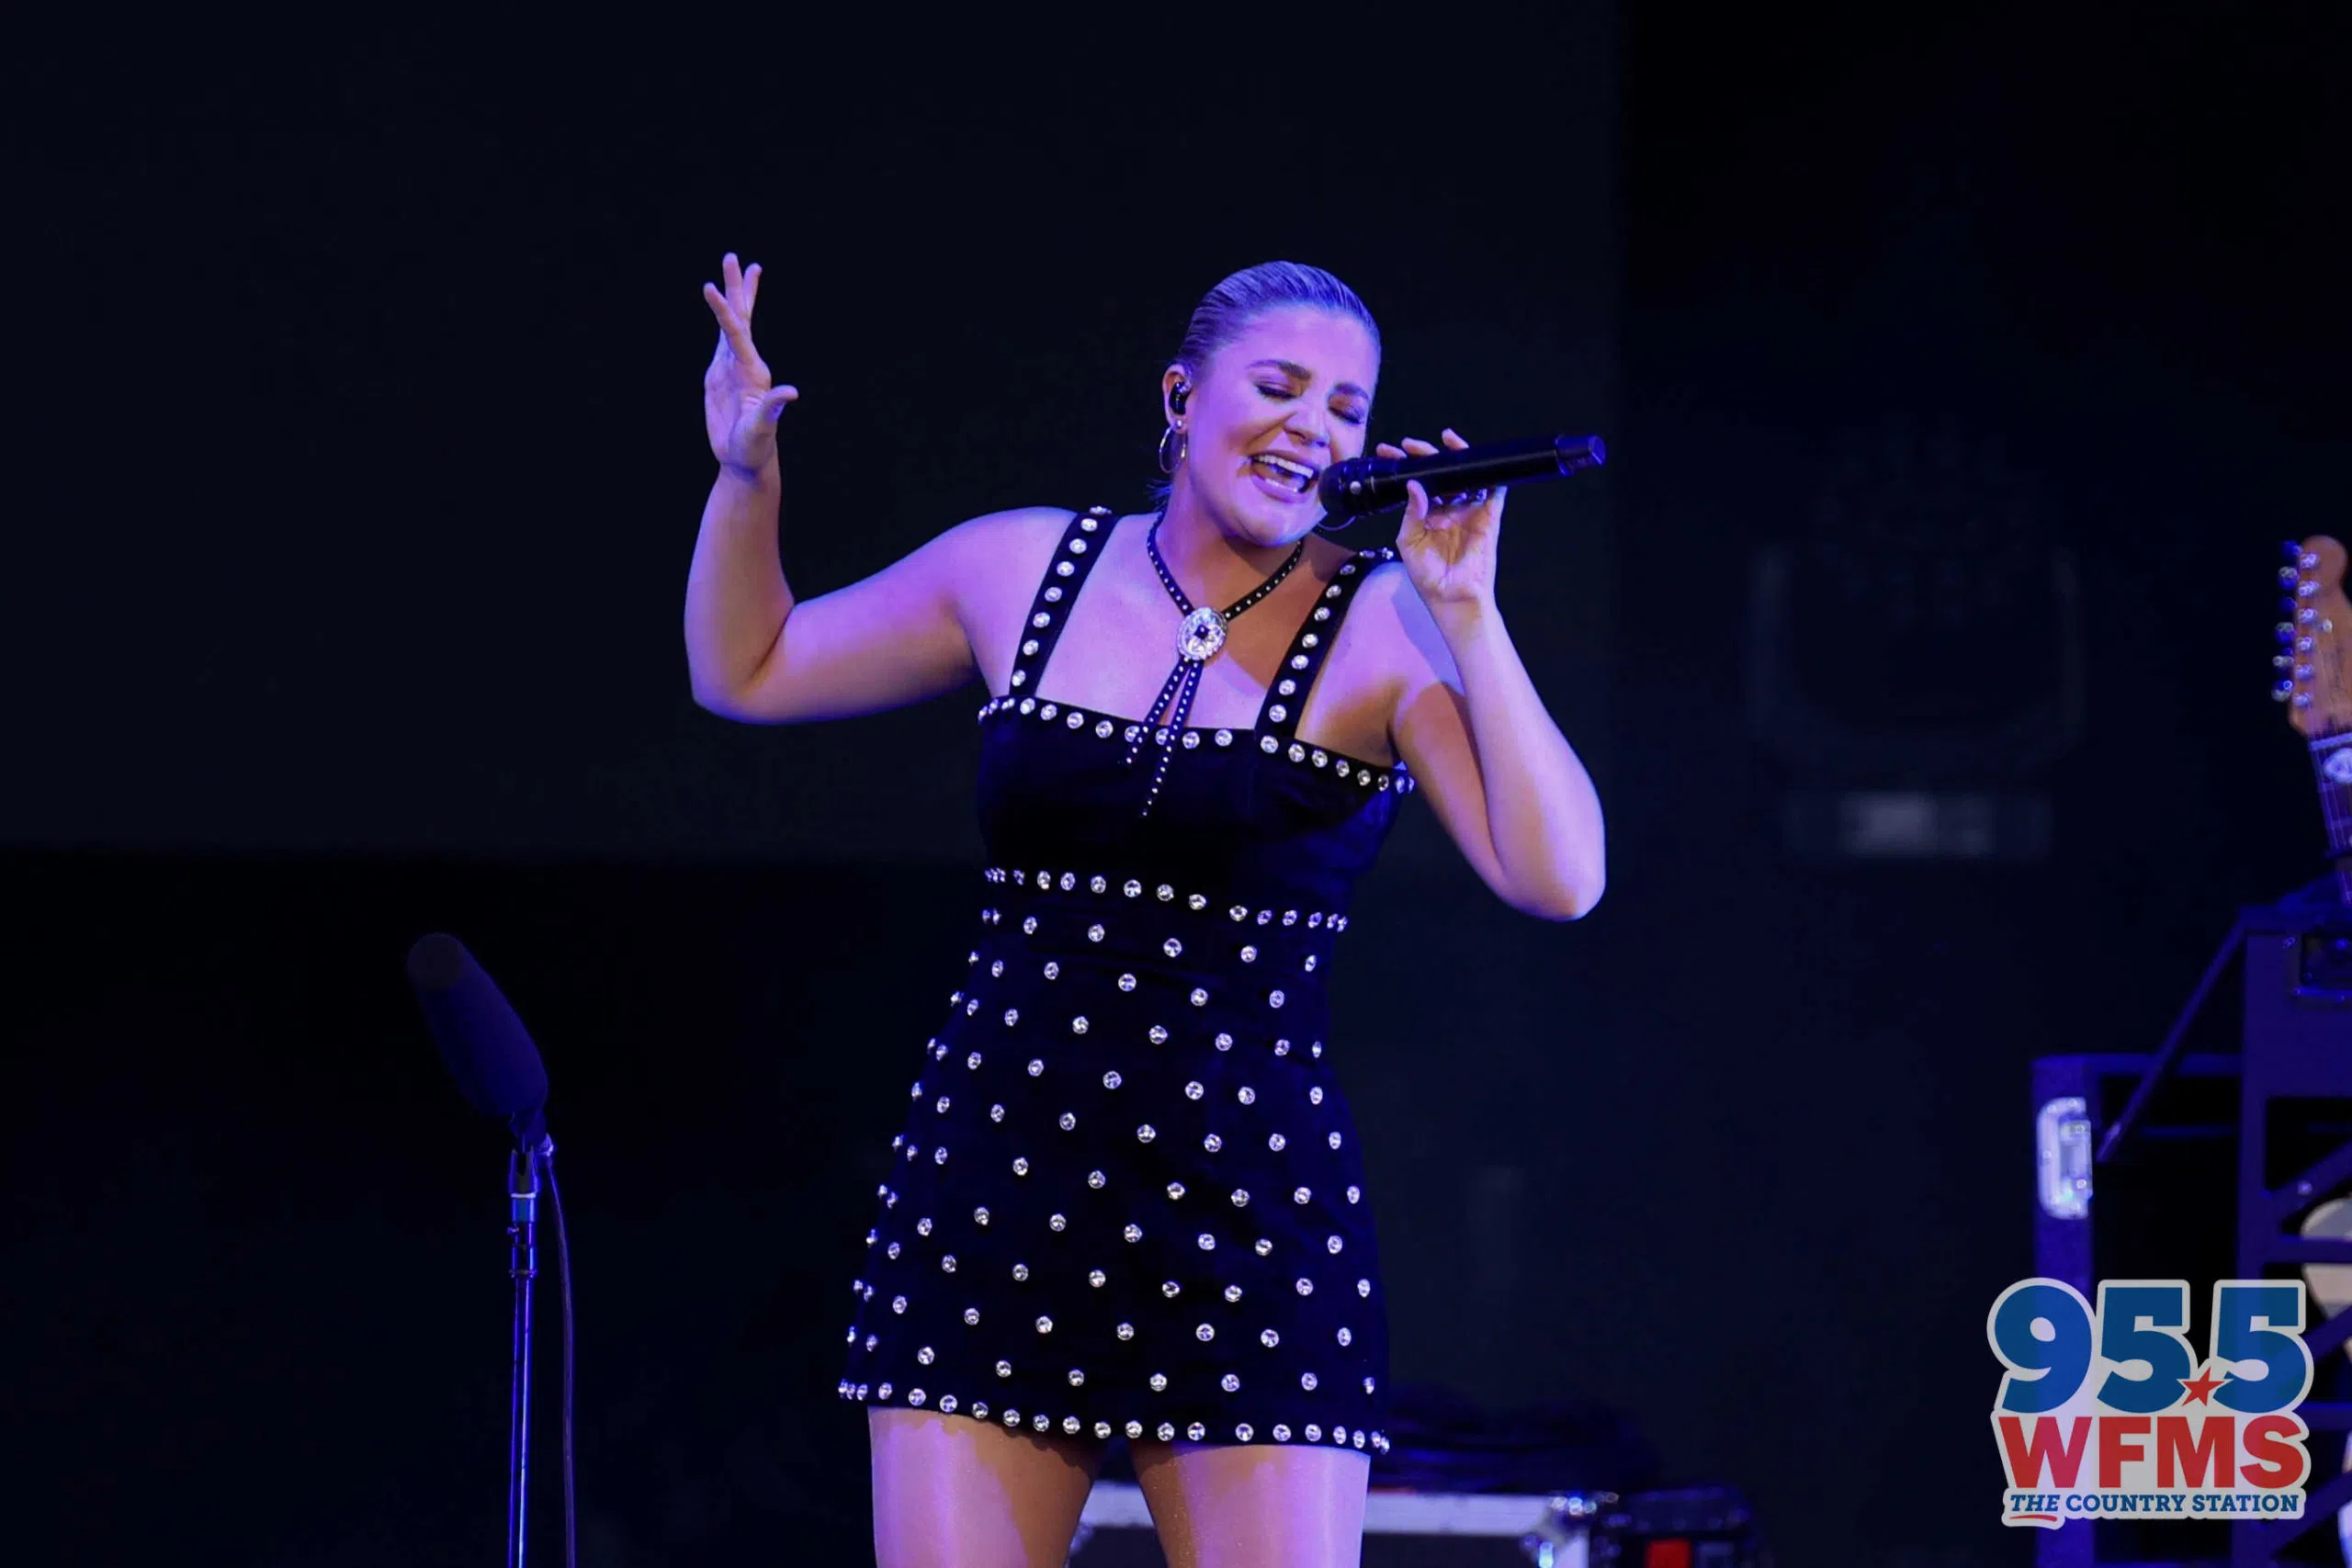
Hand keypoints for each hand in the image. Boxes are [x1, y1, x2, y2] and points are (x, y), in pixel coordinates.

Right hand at [701, 253, 798, 477]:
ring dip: (732, 296)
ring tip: (733, 267)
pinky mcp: (721, 374)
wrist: (745, 459)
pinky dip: (722, 321)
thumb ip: (772, 408)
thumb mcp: (762, 428)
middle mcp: (746, 362)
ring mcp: (733, 366)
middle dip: (737, 288)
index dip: (723, 312)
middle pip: (740, 317)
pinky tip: (724, 308)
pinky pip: (722, 340)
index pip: (736, 334)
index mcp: (753, 371)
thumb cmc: (754, 447)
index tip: (710, 289)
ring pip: (732, 324)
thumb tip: (791, 393)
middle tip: (732, 256)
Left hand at [1386, 428, 1502, 607]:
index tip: (1387, 451)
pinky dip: (1486, 471)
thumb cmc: (1427, 576)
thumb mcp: (1409, 542)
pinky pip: (1492, 488)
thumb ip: (1412, 512)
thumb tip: (1414, 484)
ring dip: (1455, 455)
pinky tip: (1473, 458)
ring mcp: (1469, 510)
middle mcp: (1448, 508)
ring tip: (1442, 440)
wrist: (1451, 597)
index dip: (1404, 465)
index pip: (1417, 482)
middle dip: (1424, 455)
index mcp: (1428, 513)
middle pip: (1440, 472)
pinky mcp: (1488, 516)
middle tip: (1408, 445)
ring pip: (1465, 474)